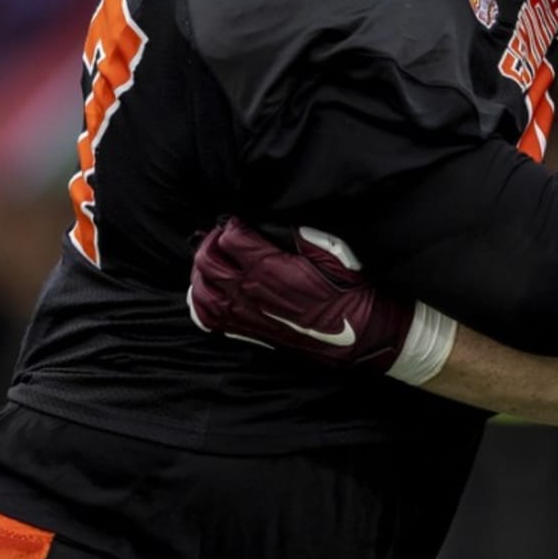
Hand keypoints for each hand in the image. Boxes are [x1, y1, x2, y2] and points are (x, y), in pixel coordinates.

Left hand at [188, 217, 409, 368]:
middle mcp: (250, 292)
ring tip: (212, 260)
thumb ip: (305, 234)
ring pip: (201, 288)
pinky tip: (207, 291)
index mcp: (270, 268)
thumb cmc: (349, 294)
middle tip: (222, 236)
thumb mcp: (334, 254)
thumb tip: (282, 222)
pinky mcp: (247, 331)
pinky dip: (199, 302)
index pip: (230, 237)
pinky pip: (207, 318)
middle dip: (210, 241)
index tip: (240, 222)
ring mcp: (245, 314)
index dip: (232, 224)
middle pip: (207, 260)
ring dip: (201, 270)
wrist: (358, 337)